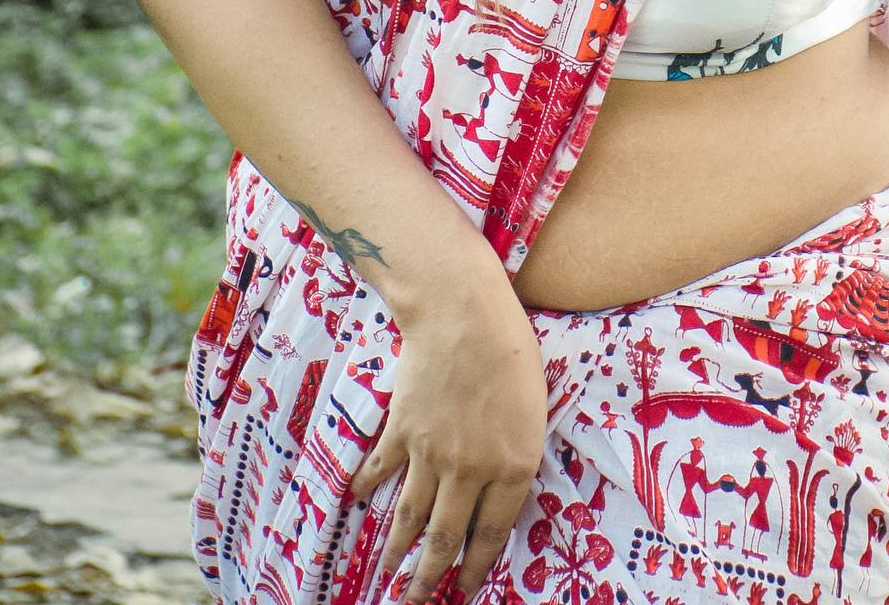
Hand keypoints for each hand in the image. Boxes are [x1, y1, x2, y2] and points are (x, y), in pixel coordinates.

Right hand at [347, 277, 548, 603]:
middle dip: (429, 578)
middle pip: (444, 538)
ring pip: (410, 517)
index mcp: (511, 467)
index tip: (467, 589)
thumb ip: (517, 455)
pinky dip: (365, 486)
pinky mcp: (401, 430)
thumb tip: (503, 489)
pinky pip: (381, 469)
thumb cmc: (512, 350)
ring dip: (397, 553)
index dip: (477, 567)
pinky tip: (353, 500)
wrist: (463, 313)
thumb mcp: (534, 409)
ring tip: (389, 578)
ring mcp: (430, 453)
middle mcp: (469, 470)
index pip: (491, 534)